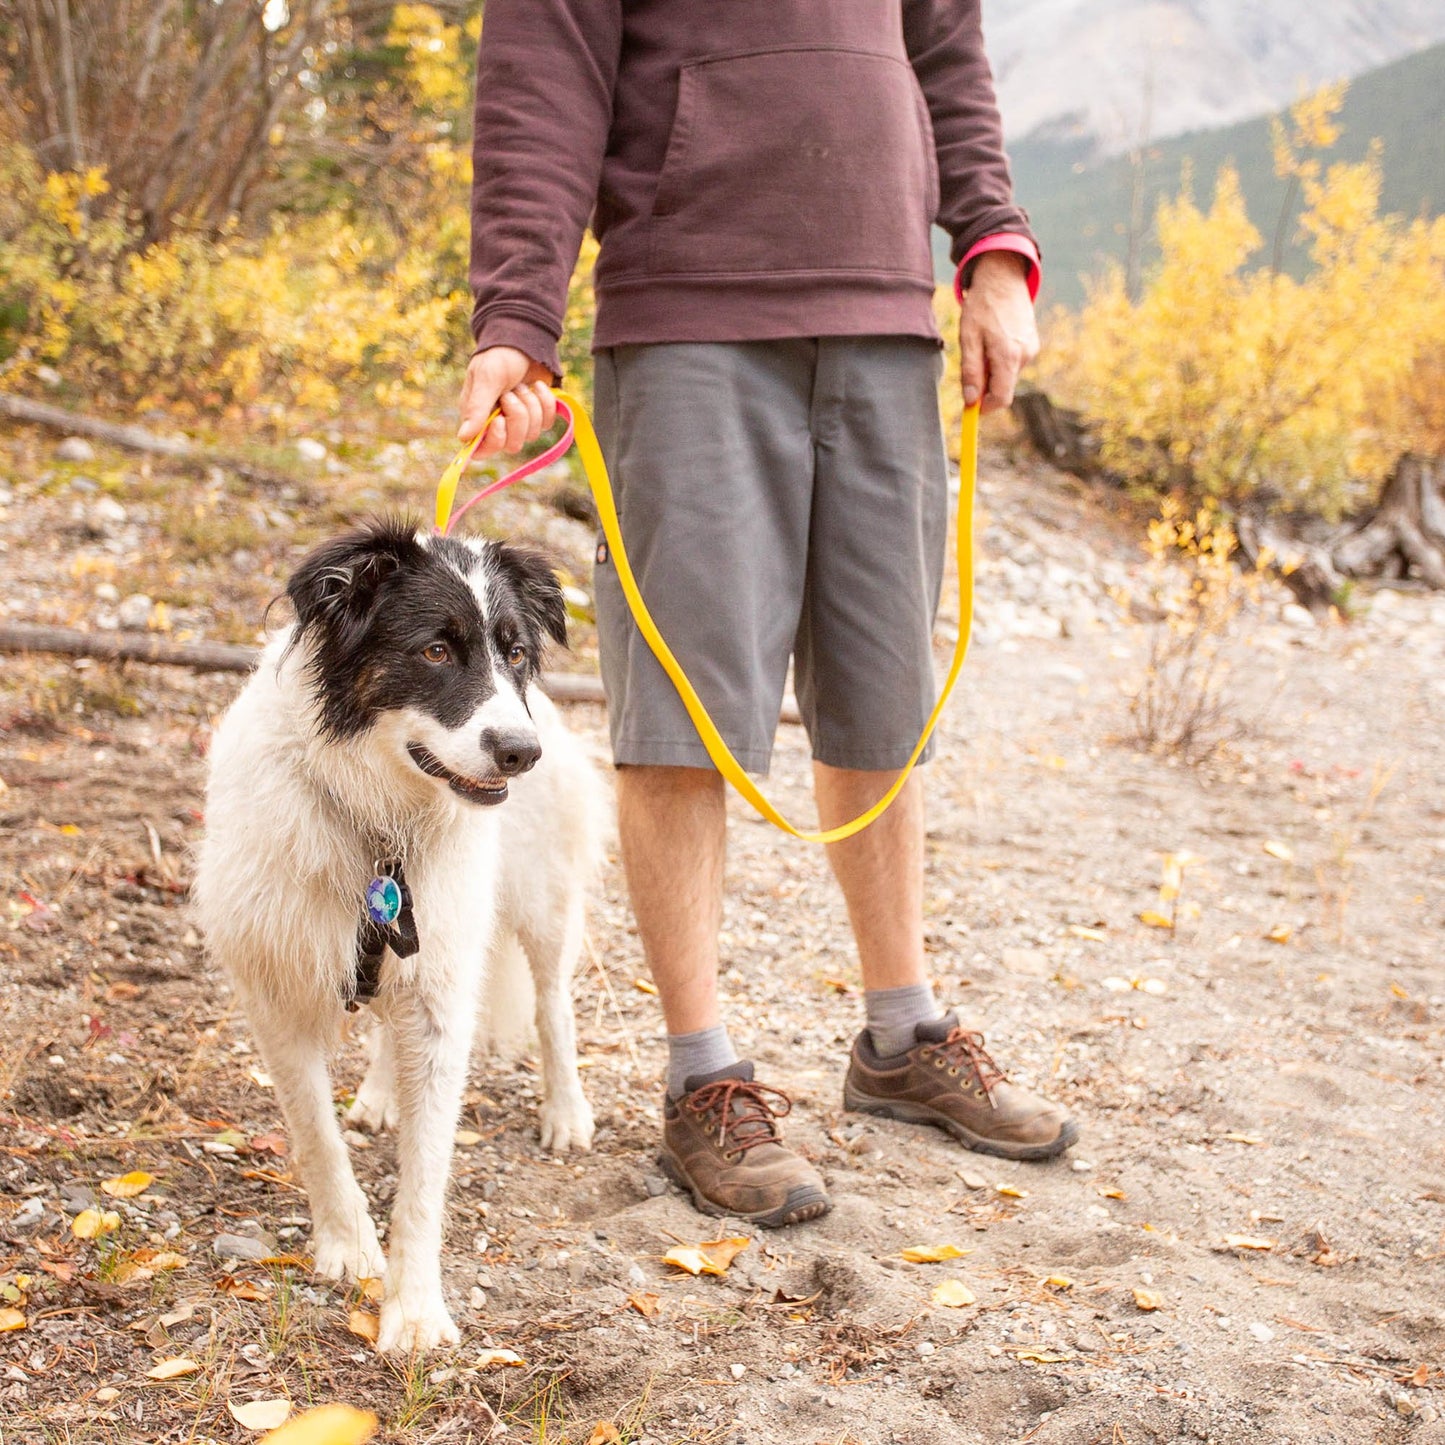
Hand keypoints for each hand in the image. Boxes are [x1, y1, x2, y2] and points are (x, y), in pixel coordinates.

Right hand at [457, 346, 556, 455]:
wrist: (525, 341)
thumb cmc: (499, 357)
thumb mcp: (486, 379)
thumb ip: (476, 409)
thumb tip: (463, 438)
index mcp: (478, 417)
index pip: (483, 449)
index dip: (494, 441)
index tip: (499, 421)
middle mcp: (497, 423)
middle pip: (512, 445)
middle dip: (517, 417)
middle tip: (512, 393)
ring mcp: (519, 421)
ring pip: (531, 434)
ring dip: (531, 406)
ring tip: (523, 386)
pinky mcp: (538, 416)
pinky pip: (547, 423)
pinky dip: (545, 403)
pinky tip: (538, 386)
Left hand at [958, 251, 1039, 414]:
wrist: (1004, 277)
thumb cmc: (982, 306)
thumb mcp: (968, 338)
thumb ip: (971, 372)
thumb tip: (971, 400)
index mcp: (1009, 355)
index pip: (1001, 398)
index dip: (985, 408)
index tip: (971, 407)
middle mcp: (1025, 355)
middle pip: (1004, 388)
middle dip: (986, 386)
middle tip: (972, 364)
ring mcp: (1032, 349)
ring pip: (1008, 375)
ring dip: (993, 370)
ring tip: (983, 344)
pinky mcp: (1033, 344)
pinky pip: (1014, 363)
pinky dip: (1001, 360)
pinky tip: (995, 338)